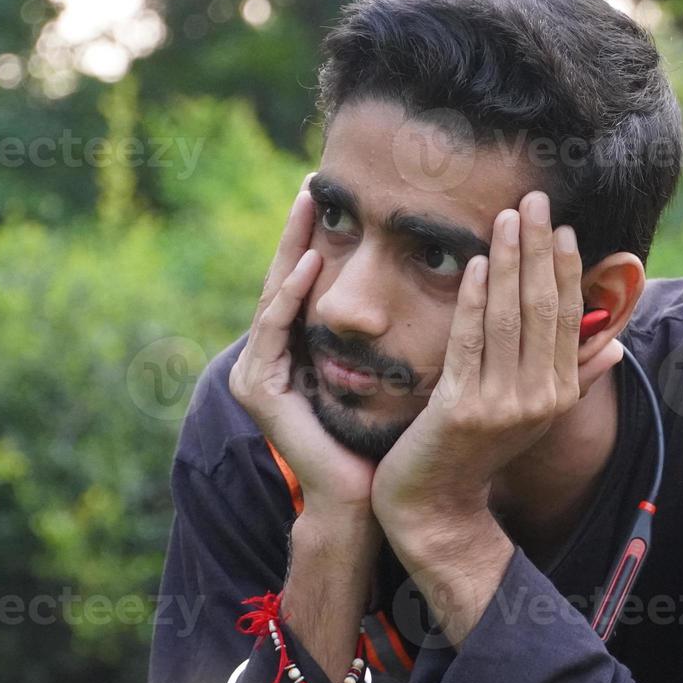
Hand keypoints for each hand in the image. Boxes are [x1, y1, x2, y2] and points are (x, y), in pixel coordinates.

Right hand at [228, 174, 376, 513]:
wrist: (364, 498)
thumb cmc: (384, 439)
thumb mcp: (383, 371)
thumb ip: (381, 334)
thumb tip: (424, 285)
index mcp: (296, 356)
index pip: (305, 288)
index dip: (316, 242)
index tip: (334, 198)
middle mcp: (269, 362)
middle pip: (283, 283)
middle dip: (296, 233)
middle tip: (310, 184)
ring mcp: (257, 375)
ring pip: (275, 298)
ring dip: (291, 249)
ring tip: (306, 205)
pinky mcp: (258, 389)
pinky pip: (275, 330)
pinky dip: (291, 296)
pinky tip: (309, 264)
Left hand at [371, 190, 622, 539]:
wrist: (436, 505)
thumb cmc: (479, 451)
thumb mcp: (534, 414)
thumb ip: (574, 376)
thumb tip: (618, 346)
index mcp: (560, 393)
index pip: (569, 317)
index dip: (565, 268)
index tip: (559, 225)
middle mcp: (539, 397)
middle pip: (544, 308)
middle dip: (539, 249)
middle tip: (533, 199)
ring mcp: (502, 404)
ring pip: (510, 317)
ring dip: (510, 261)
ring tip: (506, 216)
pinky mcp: (462, 406)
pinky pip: (471, 340)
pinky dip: (475, 299)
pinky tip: (477, 264)